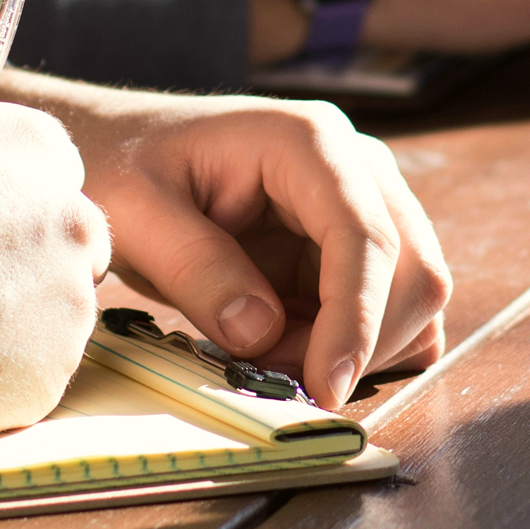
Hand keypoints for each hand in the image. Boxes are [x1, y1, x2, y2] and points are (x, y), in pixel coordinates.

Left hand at [0, 84, 453, 409]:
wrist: (116, 149)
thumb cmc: (121, 166)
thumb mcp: (135, 214)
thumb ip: (197, 269)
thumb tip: (262, 333)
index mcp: (308, 141)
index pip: (365, 236)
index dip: (356, 318)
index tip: (325, 387)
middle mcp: (356, 166)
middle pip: (413, 269)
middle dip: (359, 341)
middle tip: (274, 376)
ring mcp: (363, 204)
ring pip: (412, 296)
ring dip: (355, 348)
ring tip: (267, 354)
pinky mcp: (352, 246)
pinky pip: (389, 309)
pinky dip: (356, 346)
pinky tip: (292, 348)